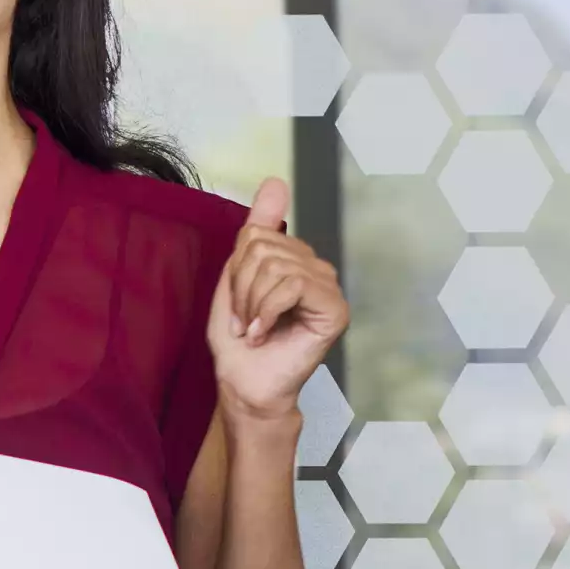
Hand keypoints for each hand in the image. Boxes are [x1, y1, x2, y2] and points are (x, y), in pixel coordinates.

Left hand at [205, 178, 347, 424]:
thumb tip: (275, 181)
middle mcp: (316, 269)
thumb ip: (255, 229)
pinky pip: (292, 285)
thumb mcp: (234, 278)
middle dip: (241, 288)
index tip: (238, 304)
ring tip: (254, 329)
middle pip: (262, 247)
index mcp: (293, 259)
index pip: (256, 232)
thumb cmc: (239, 343)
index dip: (236, 269)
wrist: (245, 386)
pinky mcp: (334, 309)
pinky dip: (267, 311)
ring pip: (274, 266)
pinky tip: (265, 332)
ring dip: (251, 304)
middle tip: (244, 320)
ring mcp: (328, 288)